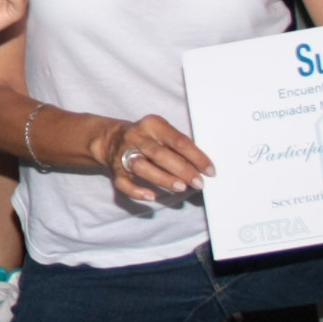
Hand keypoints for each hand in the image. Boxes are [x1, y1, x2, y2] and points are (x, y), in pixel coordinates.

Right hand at [94, 113, 211, 201]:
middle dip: (182, 170)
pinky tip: (152, 196)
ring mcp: (124, 153)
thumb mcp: (162, 133)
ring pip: (142, 167)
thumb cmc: (148, 138)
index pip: (178, 141)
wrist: (112, 138)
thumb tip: (201, 168)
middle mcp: (137, 137)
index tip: (210, 171)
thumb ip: (179, 147)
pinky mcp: (116, 170)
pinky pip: (124, 183)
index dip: (196, 157)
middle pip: (160, 154)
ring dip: (163, 178)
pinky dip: (137, 191)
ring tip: (181, 187)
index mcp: (153, 124)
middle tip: (199, 183)